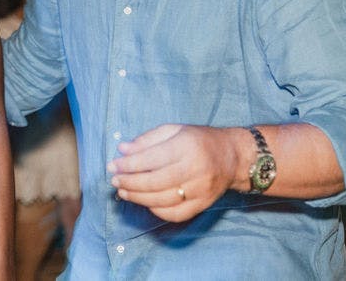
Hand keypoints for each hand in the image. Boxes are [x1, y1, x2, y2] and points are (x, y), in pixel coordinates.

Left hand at [107, 124, 240, 222]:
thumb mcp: (174, 130)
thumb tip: (122, 149)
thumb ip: (147, 139)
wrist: (233, 156)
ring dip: (139, 198)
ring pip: (164, 200)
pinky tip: (145, 202)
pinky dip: (157, 211)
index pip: (151, 158)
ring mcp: (201, 189)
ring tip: (123, 191)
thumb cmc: (199, 140)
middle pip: (156, 181)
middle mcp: (195, 169)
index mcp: (186, 146)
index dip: (128, 164)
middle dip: (130, 182)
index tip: (112, 165)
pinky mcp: (204, 204)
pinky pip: (177, 214)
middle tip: (114, 180)